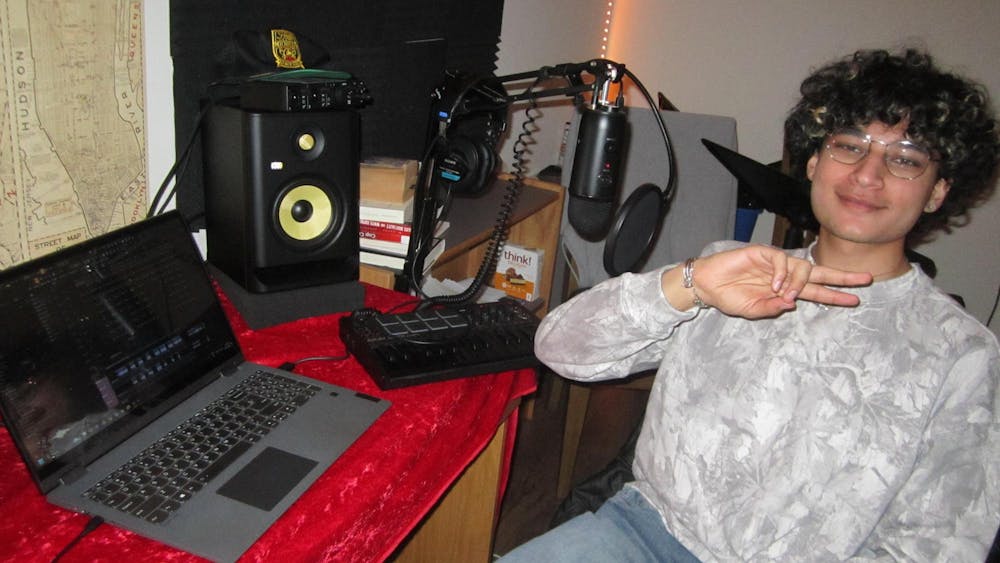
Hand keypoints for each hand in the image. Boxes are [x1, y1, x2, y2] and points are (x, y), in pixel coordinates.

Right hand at [663, 245, 872, 318]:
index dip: (835, 295)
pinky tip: (774, 285)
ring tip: (785, 294)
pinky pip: (782, 260)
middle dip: (842, 277)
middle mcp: (785, 275)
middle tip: (865, 280)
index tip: (855, 299)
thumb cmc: (728, 298)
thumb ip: (771, 308)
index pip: (816, 291)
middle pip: (820, 273)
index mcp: (785, 290)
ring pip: (801, 268)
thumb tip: (792, 304)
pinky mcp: (763, 253)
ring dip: (797, 283)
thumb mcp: (752, 310)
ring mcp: (775, 263)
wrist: (707, 285)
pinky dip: (782, 273)